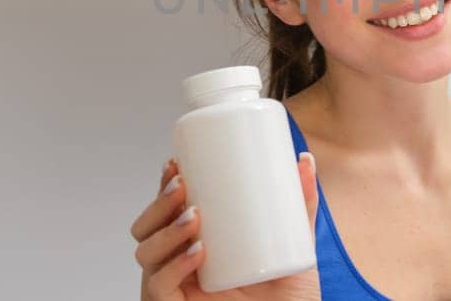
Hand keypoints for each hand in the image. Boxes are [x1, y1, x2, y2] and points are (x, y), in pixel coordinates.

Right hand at [133, 153, 321, 300]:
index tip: (177, 163)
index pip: (167, 212)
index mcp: (196, 245)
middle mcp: (178, 266)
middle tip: (184, 187)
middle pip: (146, 229)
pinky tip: (198, 252)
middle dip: (159, 204)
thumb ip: (301, 208)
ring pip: (145, 254)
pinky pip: (159, 288)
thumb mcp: (296, 248)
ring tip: (195, 218)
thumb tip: (305, 162)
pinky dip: (174, 266)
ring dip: (166, 231)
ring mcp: (175, 289)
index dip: (163, 186)